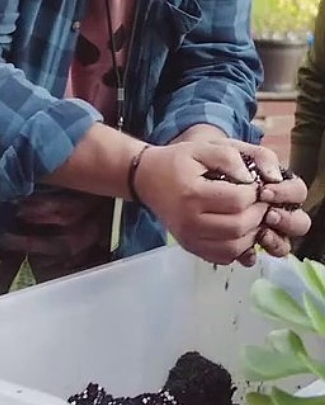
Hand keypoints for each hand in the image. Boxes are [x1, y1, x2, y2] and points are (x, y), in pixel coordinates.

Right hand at [134, 140, 308, 265]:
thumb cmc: (175, 162)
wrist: (145, 179)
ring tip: (252, 216)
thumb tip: (252, 179)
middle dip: (258, 214)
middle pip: (239, 226)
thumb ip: (229, 157)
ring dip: (252, 233)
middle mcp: (188, 221)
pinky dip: (239, 248)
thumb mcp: (201, 148)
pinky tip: (239, 231)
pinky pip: (224, 256)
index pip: (239, 201)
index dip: (256, 193)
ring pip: (234, 247)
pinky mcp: (189, 246)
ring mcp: (188, 237)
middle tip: (259, 201)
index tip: (256, 185)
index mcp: (192, 194)